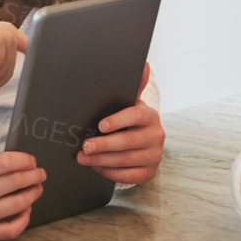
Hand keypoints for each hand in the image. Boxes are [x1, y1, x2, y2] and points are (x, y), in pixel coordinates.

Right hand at [0, 112, 42, 240]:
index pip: (4, 163)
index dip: (24, 160)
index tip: (32, 160)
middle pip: (15, 182)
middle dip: (35, 176)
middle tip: (41, 173)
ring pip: (19, 204)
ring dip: (34, 193)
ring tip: (37, 186)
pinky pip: (12, 229)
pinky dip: (24, 218)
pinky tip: (27, 207)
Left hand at [78, 63, 162, 183]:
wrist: (144, 142)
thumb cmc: (129, 120)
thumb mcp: (130, 103)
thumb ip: (134, 86)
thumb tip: (143, 64)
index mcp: (149, 115)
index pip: (135, 116)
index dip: (118, 121)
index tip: (101, 125)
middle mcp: (156, 135)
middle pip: (128, 141)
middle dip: (103, 145)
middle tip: (84, 147)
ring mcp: (154, 155)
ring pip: (126, 160)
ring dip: (101, 160)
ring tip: (83, 158)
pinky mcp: (150, 171)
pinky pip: (128, 175)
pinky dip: (110, 172)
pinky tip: (97, 167)